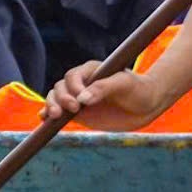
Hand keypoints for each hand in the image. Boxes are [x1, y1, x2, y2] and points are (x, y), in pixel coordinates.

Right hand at [43, 60, 164, 130]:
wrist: (147, 106)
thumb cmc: (139, 90)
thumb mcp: (124, 85)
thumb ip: (104, 88)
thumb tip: (83, 99)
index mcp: (91, 71)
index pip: (73, 76)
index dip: (73, 88)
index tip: (80, 101)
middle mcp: (82, 83)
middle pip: (60, 87)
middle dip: (61, 98)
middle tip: (73, 109)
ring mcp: (78, 98)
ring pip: (56, 98)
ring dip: (51, 105)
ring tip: (54, 116)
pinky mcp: (79, 113)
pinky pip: (59, 112)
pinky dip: (49, 114)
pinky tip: (44, 120)